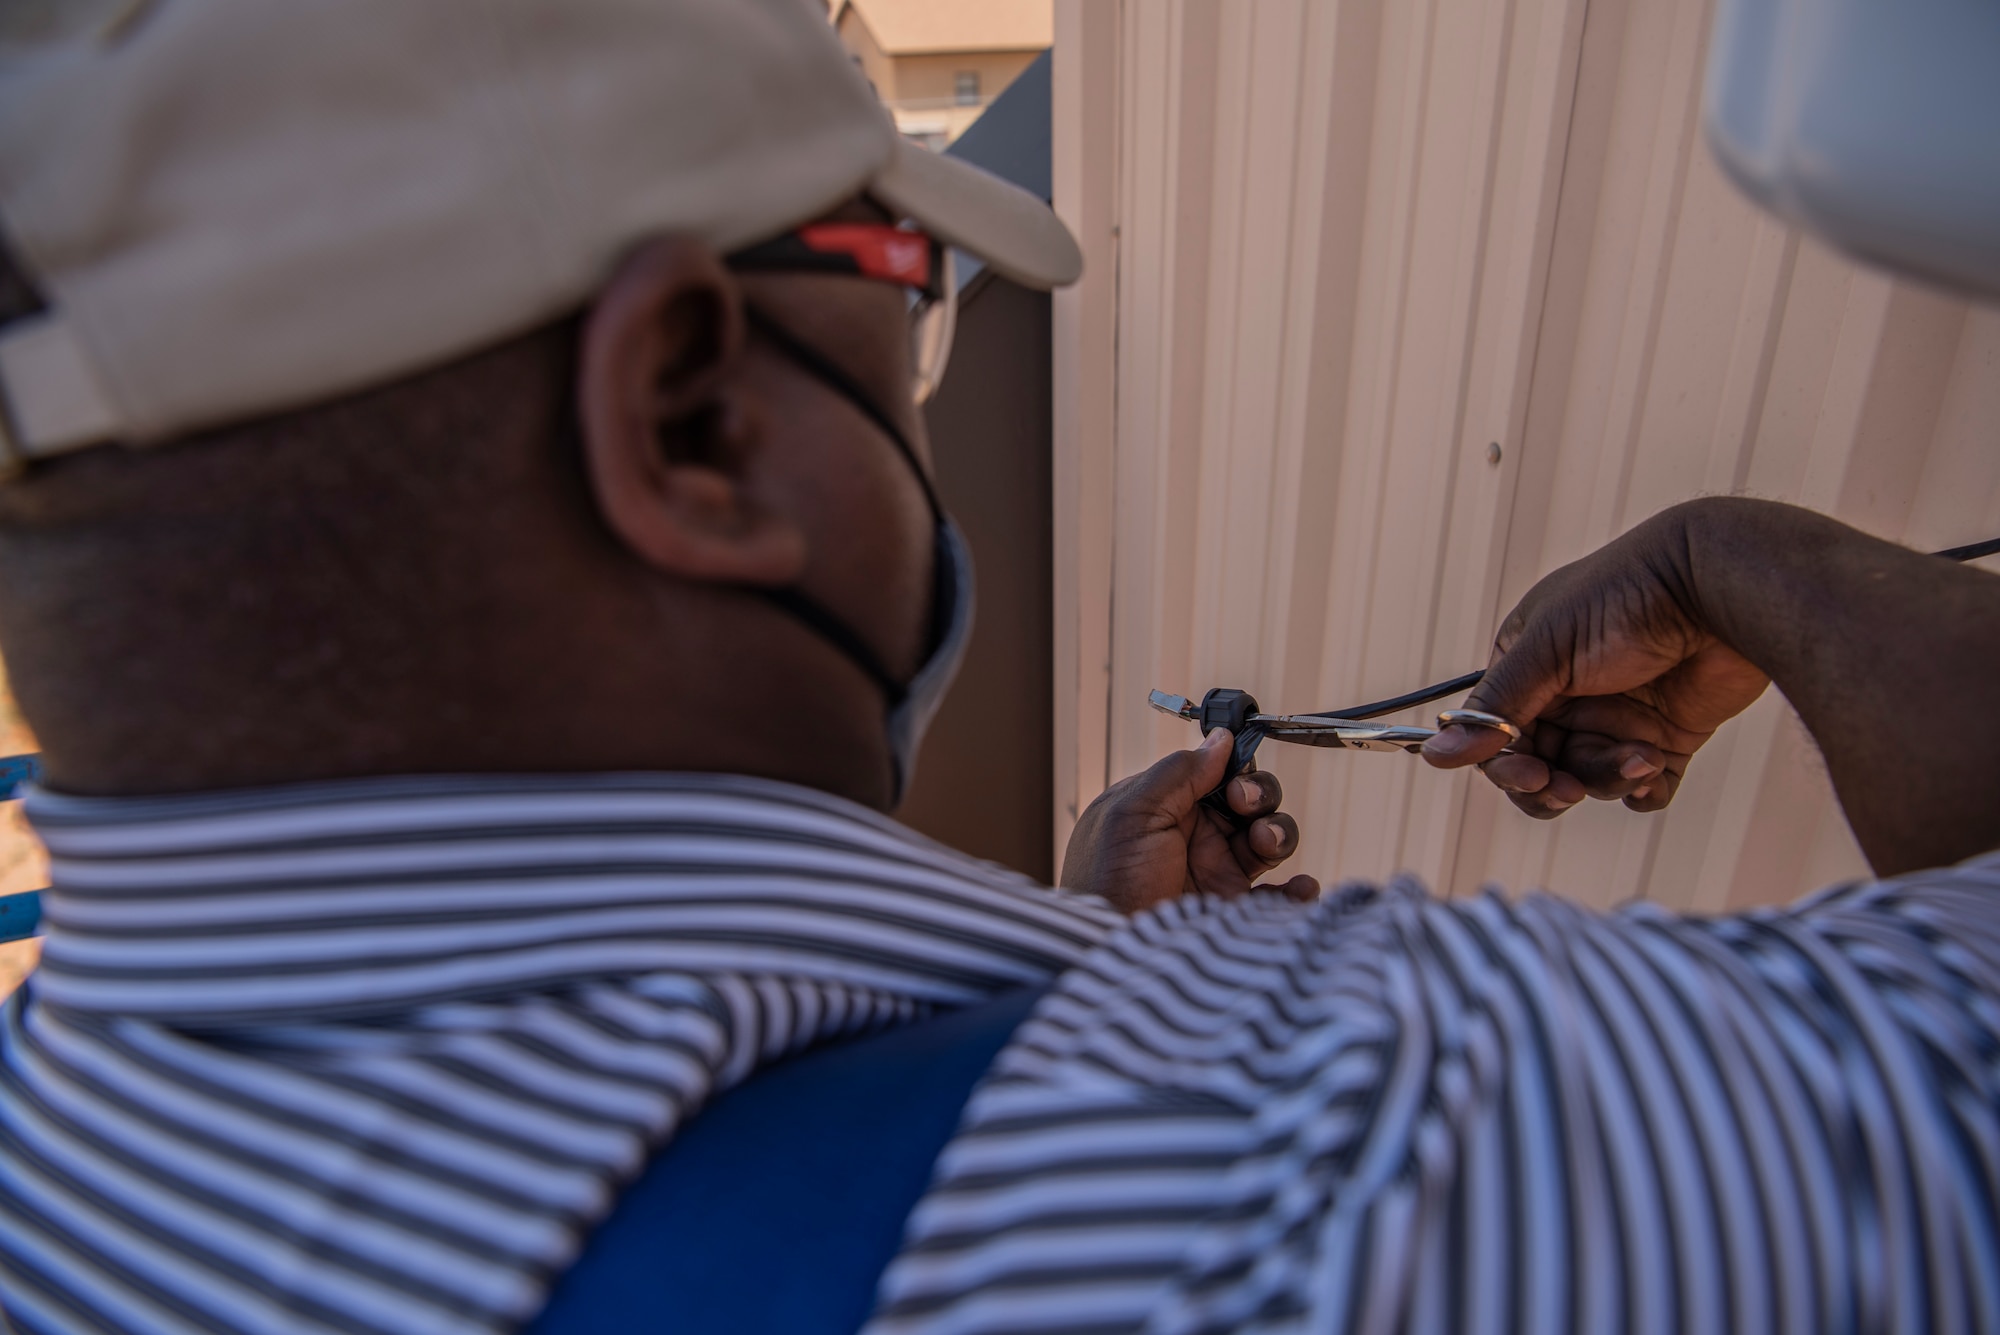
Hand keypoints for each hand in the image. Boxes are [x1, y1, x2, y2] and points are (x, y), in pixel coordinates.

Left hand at [1061, 728, 1319, 913]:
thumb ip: (1178, 773)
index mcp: (1166, 808)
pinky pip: (1277, 896)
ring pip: (1267, 840)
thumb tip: (1219, 741)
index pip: (1215, 775)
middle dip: (1259, 797)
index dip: (1234, 771)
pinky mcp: (1233, 910)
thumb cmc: (1109, 882)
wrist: (1112, 950)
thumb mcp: (1131, 814)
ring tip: (1266, 842)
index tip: (1235, 781)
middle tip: (1245, 806)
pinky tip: (1299, 887)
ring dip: (1279, 832)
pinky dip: (1297, 890)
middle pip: (1248, 802)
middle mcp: (1193, 837)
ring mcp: (1216, 873)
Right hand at [1421, 505, 1770, 817]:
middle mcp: (1568, 695)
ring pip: (1591, 779)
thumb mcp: (1549, 650)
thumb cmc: (1628, 598)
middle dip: (1553, 784)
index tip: (1530, 777)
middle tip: (1569, 788)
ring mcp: (1618, 716)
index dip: (1506, 764)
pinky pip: (1643, 786)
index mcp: (1529, 667)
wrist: (1721, 586)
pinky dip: (1644, 789)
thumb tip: (1437, 754)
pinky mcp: (1668, 735)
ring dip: (1608, 779)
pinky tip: (1653, 771)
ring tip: (1641, 756)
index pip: (1497, 735)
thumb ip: (1496, 707)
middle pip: (1540, 766)